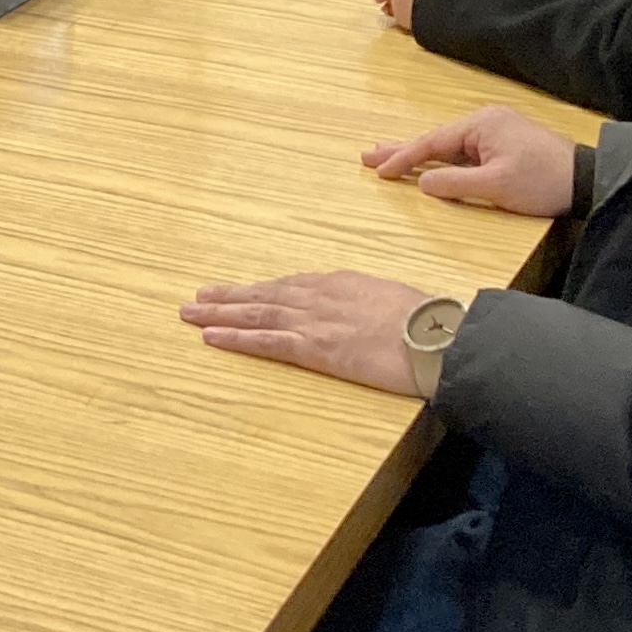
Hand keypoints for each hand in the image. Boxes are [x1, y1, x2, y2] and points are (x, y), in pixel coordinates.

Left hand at [178, 270, 431, 398]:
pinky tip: (212, 337)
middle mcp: (321, 296)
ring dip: (220, 314)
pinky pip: (266, 342)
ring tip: (191, 313)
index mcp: (343, 283)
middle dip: (230, 297)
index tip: (241, 291)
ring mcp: (315, 321)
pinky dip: (235, 338)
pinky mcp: (315, 348)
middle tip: (199, 297)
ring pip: (257, 314)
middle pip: (265, 295)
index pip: (292, 286)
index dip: (262, 289)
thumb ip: (373, 304)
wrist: (439, 335)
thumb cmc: (431, 322)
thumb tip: (370, 312)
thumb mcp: (397, 301)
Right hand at [363, 104, 579, 217]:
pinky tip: (430, 164)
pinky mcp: (506, 146)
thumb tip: (423, 183)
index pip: (432, 143)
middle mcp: (486, 122)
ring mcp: (496, 133)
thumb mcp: (496, 187)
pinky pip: (465, 152)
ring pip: (449, 146)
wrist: (589, 181)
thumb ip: (454, 183)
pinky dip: (444, 159)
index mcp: (481, 125)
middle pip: (435, 139)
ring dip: (421, 154)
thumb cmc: (544, 181)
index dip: (403, 158)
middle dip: (402, 149)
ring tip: (389, 157)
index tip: (379, 170)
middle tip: (369, 155)